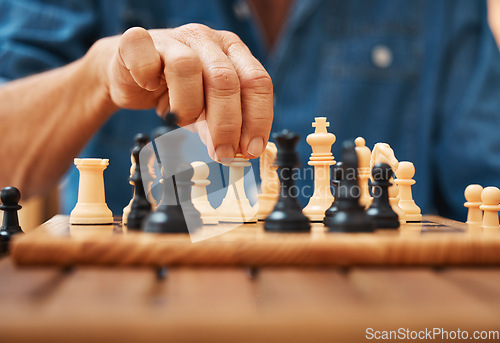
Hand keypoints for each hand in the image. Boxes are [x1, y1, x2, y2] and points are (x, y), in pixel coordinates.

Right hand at [101, 25, 272, 160]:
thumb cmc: (175, 93)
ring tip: (179, 119)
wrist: (130, 76)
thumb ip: (221, 129)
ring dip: (187, 105)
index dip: (258, 118)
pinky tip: (148, 88)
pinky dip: (146, 76)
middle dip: (227, 124)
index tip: (250, 150)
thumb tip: (235, 154)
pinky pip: (145, 57)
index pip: (257, 81)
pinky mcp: (138, 41)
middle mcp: (207, 40)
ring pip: (187, 67)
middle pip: (226, 79)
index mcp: (232, 52)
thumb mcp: (206, 113)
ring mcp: (173, 38)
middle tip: (222, 153)